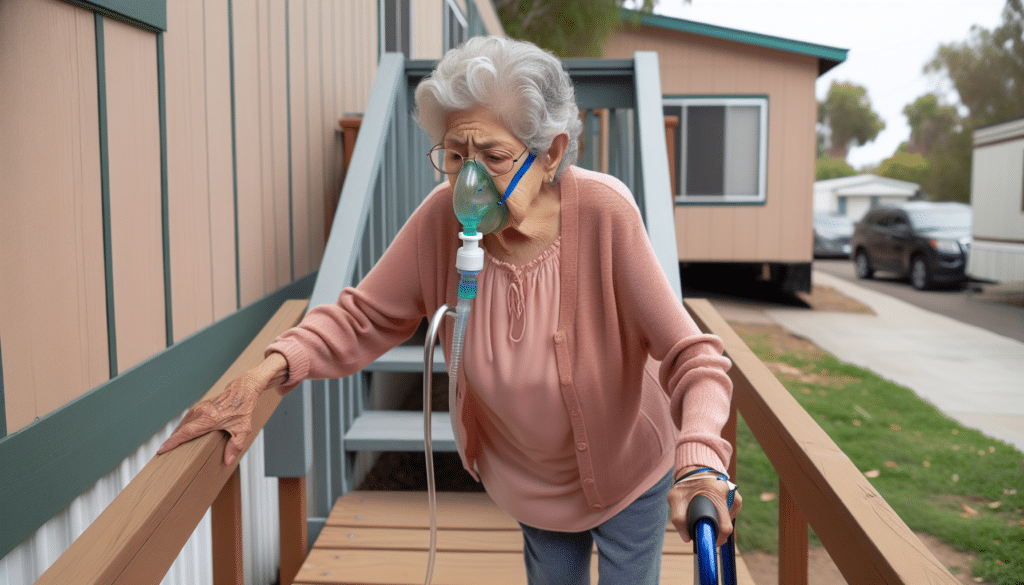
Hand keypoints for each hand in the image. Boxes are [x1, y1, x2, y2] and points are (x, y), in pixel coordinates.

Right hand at [156, 353, 288, 465]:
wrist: (243, 389)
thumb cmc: (243, 409)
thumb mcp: (243, 429)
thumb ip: (234, 446)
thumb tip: (227, 462)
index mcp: (209, 419)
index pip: (186, 433)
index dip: (173, 442)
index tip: (161, 450)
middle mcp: (200, 413)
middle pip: (181, 430)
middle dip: (171, 442)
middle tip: (163, 455)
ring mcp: (198, 408)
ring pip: (183, 424)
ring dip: (176, 435)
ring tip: (170, 448)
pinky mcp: (199, 407)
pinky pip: (187, 420)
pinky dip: (182, 428)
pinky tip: (181, 436)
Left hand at [667, 466, 742, 546]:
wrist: (694, 468)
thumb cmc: (685, 483)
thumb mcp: (675, 498)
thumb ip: (678, 519)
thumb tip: (687, 538)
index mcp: (716, 492)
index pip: (725, 526)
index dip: (718, 538)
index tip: (710, 541)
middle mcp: (729, 492)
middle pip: (728, 523)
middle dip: (717, 530)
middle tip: (705, 529)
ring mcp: (734, 493)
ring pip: (730, 518)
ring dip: (719, 521)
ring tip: (707, 516)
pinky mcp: (735, 495)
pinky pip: (732, 512)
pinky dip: (724, 516)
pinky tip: (714, 512)